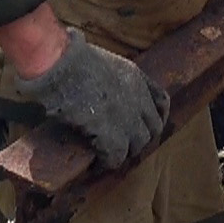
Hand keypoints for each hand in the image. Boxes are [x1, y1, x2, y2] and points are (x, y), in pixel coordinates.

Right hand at [14, 28, 169, 168]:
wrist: (62, 66)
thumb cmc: (69, 58)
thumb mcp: (99, 61)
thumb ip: (107, 77)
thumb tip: (94, 86)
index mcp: (135, 77)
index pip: (161, 101)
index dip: (157, 117)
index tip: (148, 125)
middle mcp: (138, 98)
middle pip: (153, 128)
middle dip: (140, 138)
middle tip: (123, 145)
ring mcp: (128, 118)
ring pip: (138, 145)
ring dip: (123, 152)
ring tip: (107, 156)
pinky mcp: (112, 136)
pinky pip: (116, 158)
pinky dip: (105, 163)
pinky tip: (94, 164)